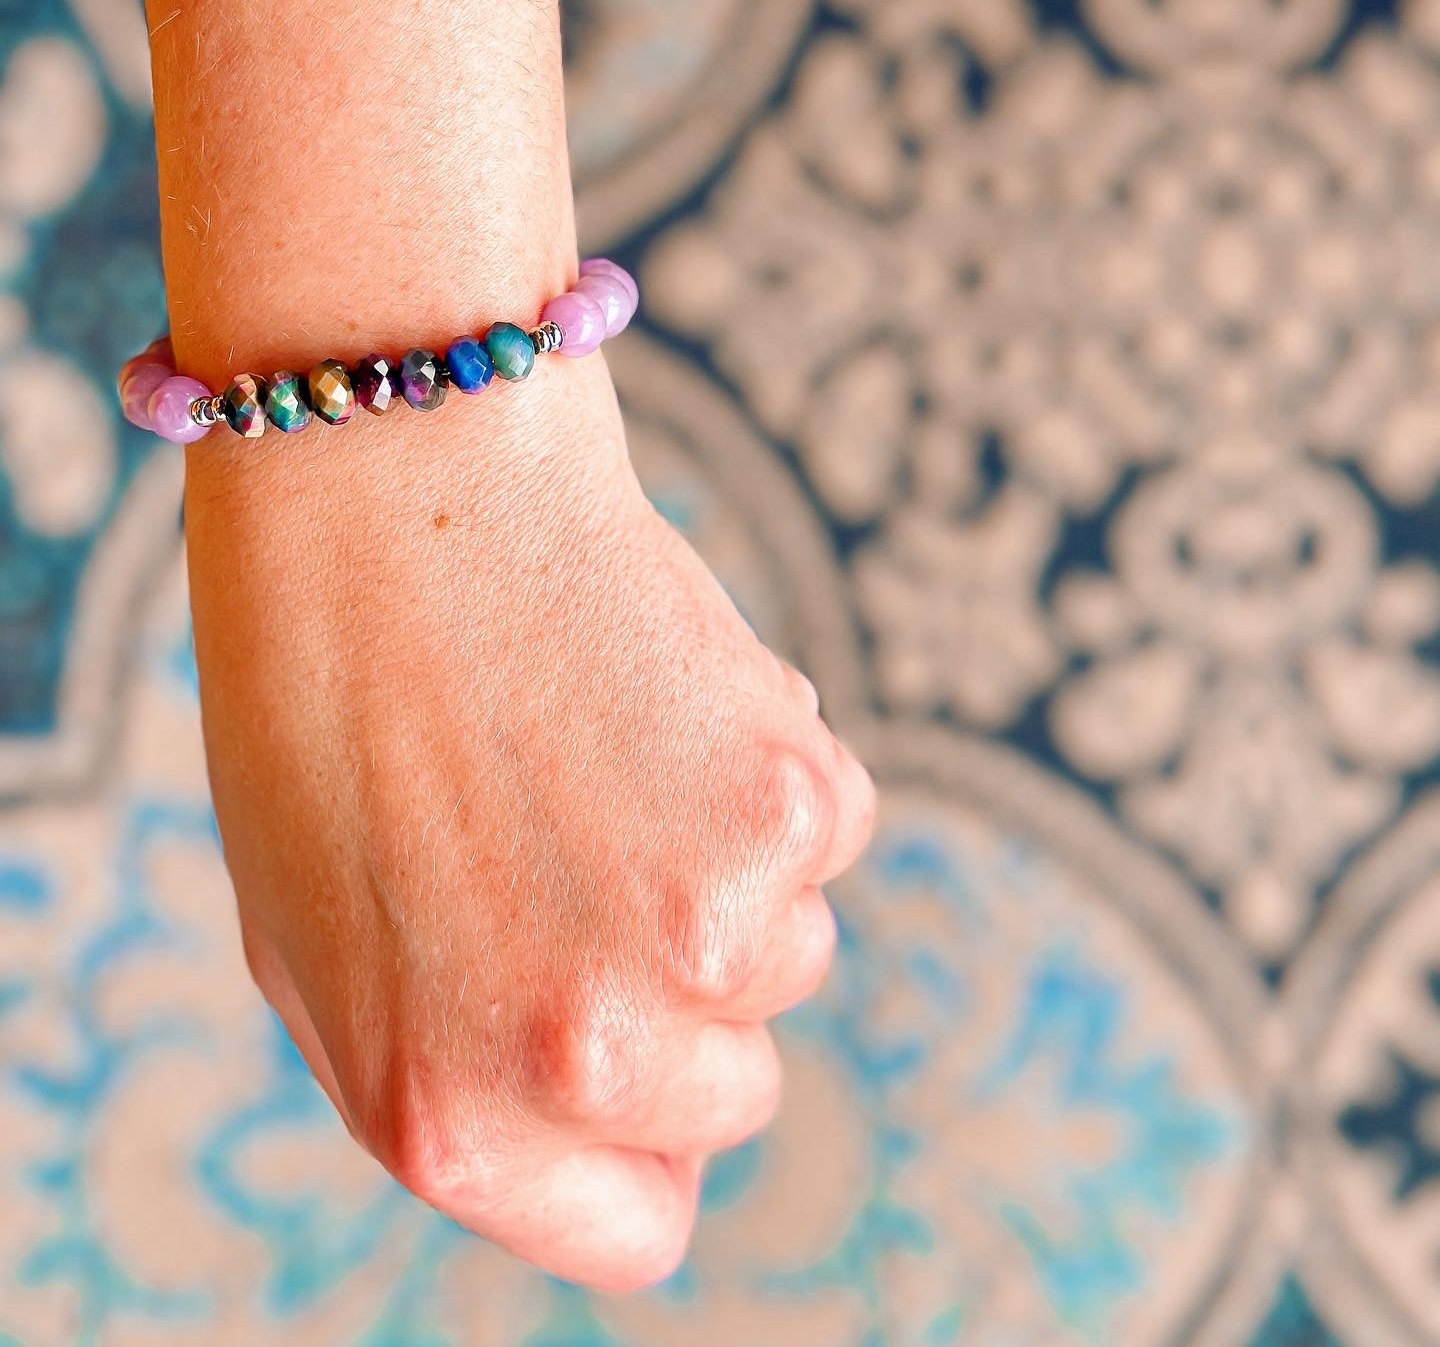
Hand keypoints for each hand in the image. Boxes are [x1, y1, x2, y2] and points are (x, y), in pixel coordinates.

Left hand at [184, 350, 874, 1290]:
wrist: (385, 493)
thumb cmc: (331, 713)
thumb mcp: (333, 954)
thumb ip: (476, 1083)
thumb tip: (630, 1125)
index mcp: (449, 1118)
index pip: (643, 1224)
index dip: (638, 1132)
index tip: (621, 1030)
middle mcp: (583, 1059)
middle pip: (736, 1090)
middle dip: (684, 988)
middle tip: (586, 846)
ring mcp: (698, 937)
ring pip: (795, 950)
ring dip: (727, 864)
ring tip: (604, 750)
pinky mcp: (782, 809)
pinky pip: (833, 825)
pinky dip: (772, 766)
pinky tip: (661, 690)